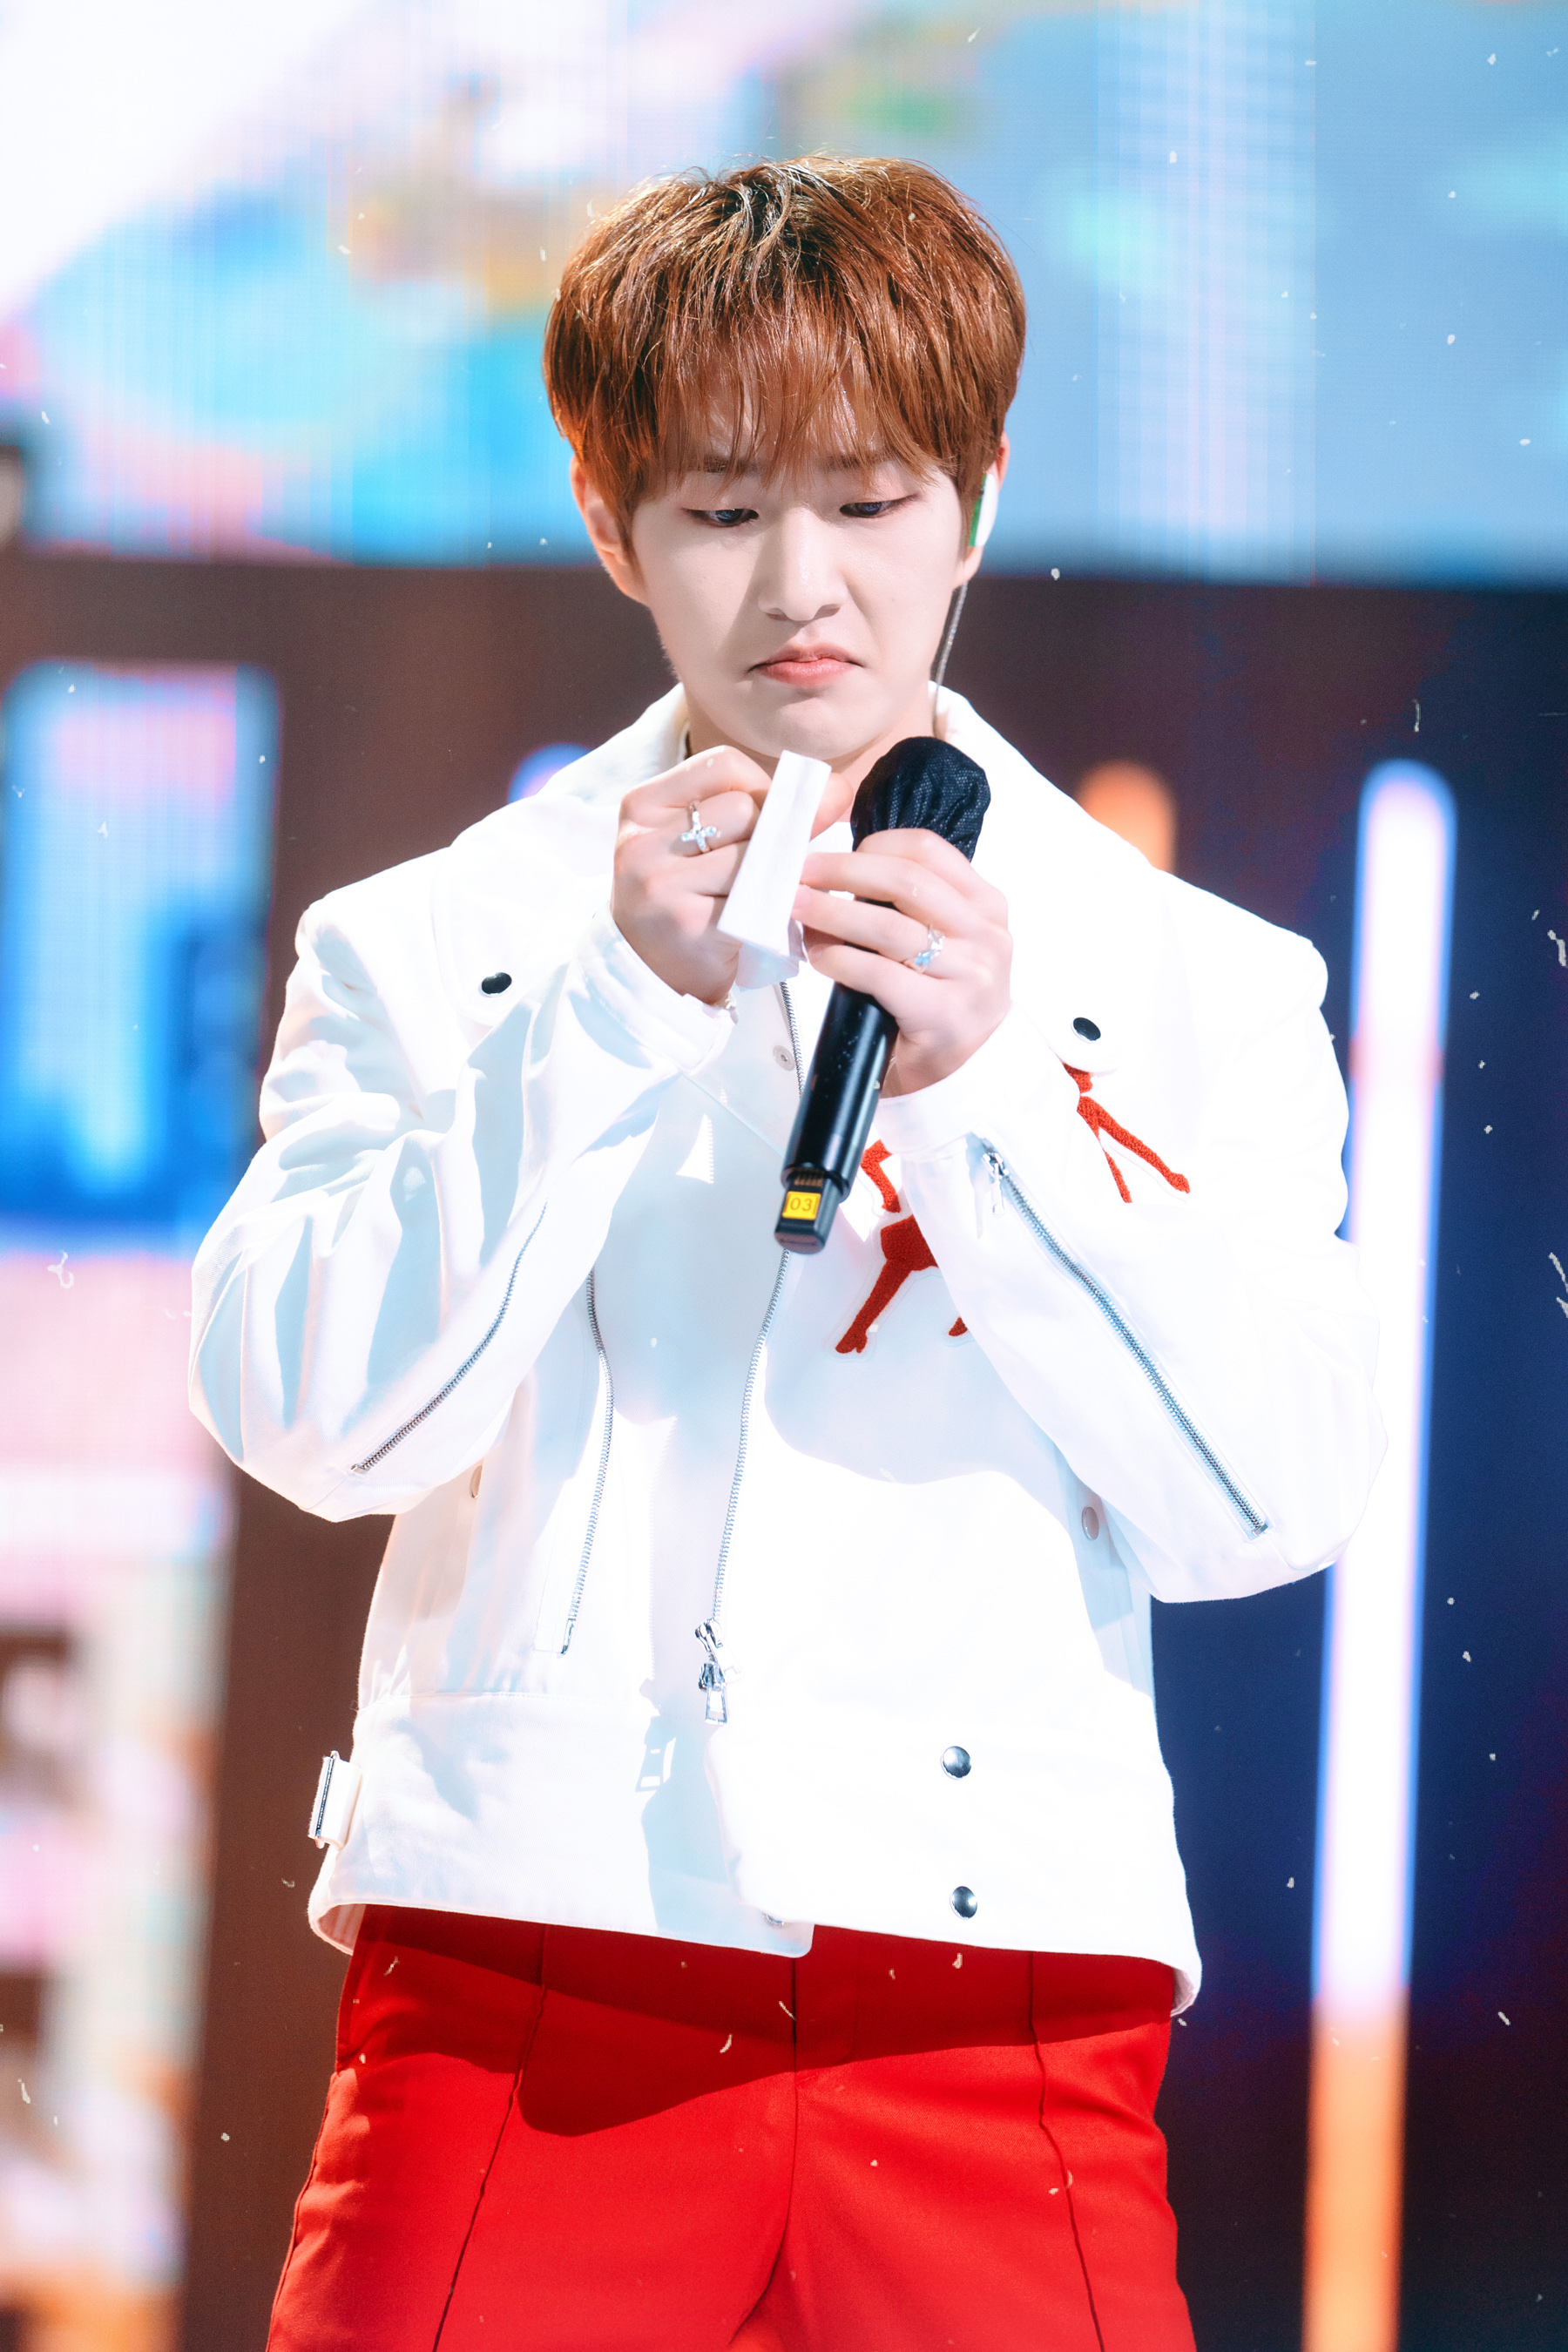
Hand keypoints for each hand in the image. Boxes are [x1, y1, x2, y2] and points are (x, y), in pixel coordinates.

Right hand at [613, 746, 771, 1003]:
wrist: (651, 975)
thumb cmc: (686, 898)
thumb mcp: (702, 842)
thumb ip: (759, 807)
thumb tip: (837, 788)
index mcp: (641, 806)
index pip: (722, 765)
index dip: (763, 786)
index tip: (769, 816)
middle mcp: (641, 842)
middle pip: (742, 807)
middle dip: (771, 832)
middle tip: (769, 862)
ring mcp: (661, 885)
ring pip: (754, 852)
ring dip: (776, 871)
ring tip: (764, 892)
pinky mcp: (688, 924)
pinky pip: (757, 898)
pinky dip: (773, 905)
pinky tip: (764, 917)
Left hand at [795, 830, 1011, 1092]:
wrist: (967, 1071)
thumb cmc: (943, 1000)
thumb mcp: (945, 940)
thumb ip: (909, 906)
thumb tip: (835, 875)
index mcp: (987, 905)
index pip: (928, 850)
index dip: (874, 845)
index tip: (835, 855)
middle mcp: (986, 935)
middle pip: (905, 882)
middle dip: (843, 873)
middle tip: (801, 874)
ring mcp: (970, 975)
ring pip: (888, 928)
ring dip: (832, 914)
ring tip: (798, 911)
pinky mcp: (944, 1013)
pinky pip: (880, 975)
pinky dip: (841, 961)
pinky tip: (820, 958)